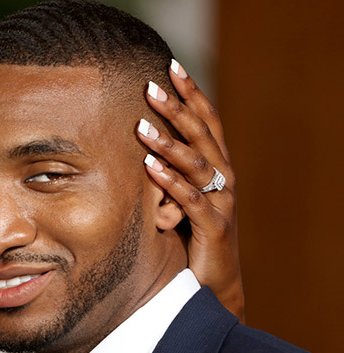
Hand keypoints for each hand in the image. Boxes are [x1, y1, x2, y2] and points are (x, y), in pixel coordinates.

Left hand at [137, 60, 243, 321]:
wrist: (211, 287)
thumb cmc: (190, 238)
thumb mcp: (178, 198)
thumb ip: (164, 173)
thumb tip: (129, 144)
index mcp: (216, 168)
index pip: (206, 122)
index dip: (191, 94)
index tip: (170, 65)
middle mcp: (223, 180)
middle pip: (202, 134)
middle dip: (178, 107)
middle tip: (151, 85)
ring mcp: (221, 204)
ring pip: (197, 163)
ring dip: (169, 142)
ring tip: (141, 125)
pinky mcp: (214, 229)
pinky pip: (192, 200)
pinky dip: (170, 182)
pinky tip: (149, 167)